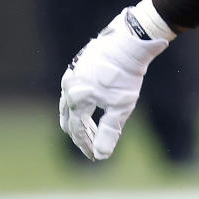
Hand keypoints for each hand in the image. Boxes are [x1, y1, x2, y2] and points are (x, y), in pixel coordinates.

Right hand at [59, 1, 170, 159]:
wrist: (130, 42)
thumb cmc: (127, 75)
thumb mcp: (121, 106)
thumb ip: (110, 131)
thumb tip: (102, 155)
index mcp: (76, 99)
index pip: (77, 130)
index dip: (86, 145)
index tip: (95, 156)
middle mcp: (68, 86)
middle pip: (68, 118)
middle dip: (80, 134)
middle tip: (93, 146)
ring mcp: (71, 74)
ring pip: (68, 103)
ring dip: (78, 119)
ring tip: (91, 129)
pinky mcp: (78, 65)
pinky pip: (73, 89)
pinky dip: (80, 102)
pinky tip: (92, 104)